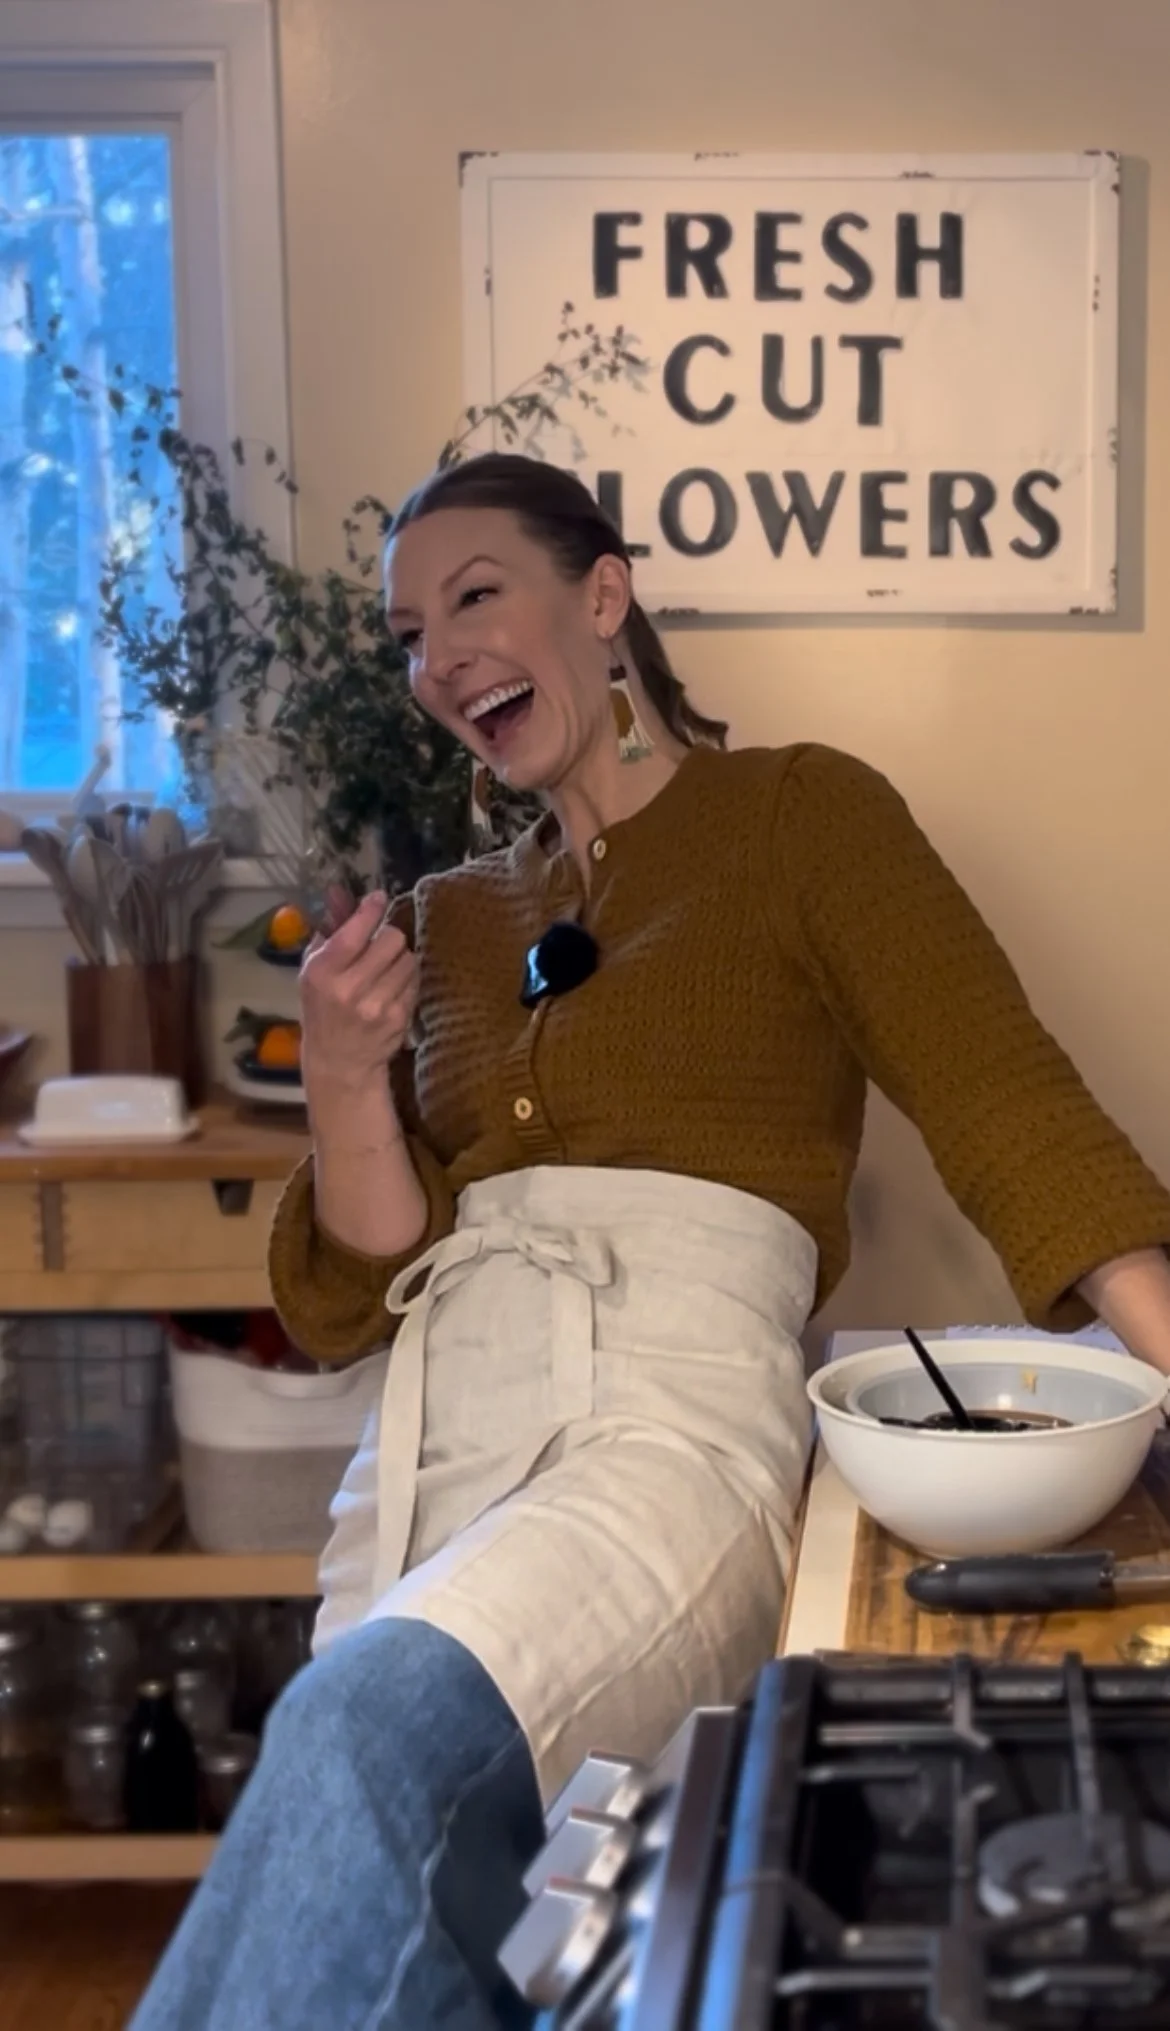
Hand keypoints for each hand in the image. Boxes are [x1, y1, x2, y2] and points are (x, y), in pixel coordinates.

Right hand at [299, 886, 416, 1092]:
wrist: (339, 1061)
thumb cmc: (322, 1008)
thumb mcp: (312, 970)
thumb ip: (328, 931)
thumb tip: (340, 892)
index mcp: (323, 971)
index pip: (355, 930)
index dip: (371, 909)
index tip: (378, 899)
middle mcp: (350, 988)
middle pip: (392, 939)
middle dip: (389, 937)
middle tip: (381, 946)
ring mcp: (377, 1004)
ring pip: (409, 959)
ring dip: (401, 959)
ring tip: (387, 970)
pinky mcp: (399, 1017)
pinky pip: (416, 981)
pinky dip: (408, 979)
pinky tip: (393, 988)